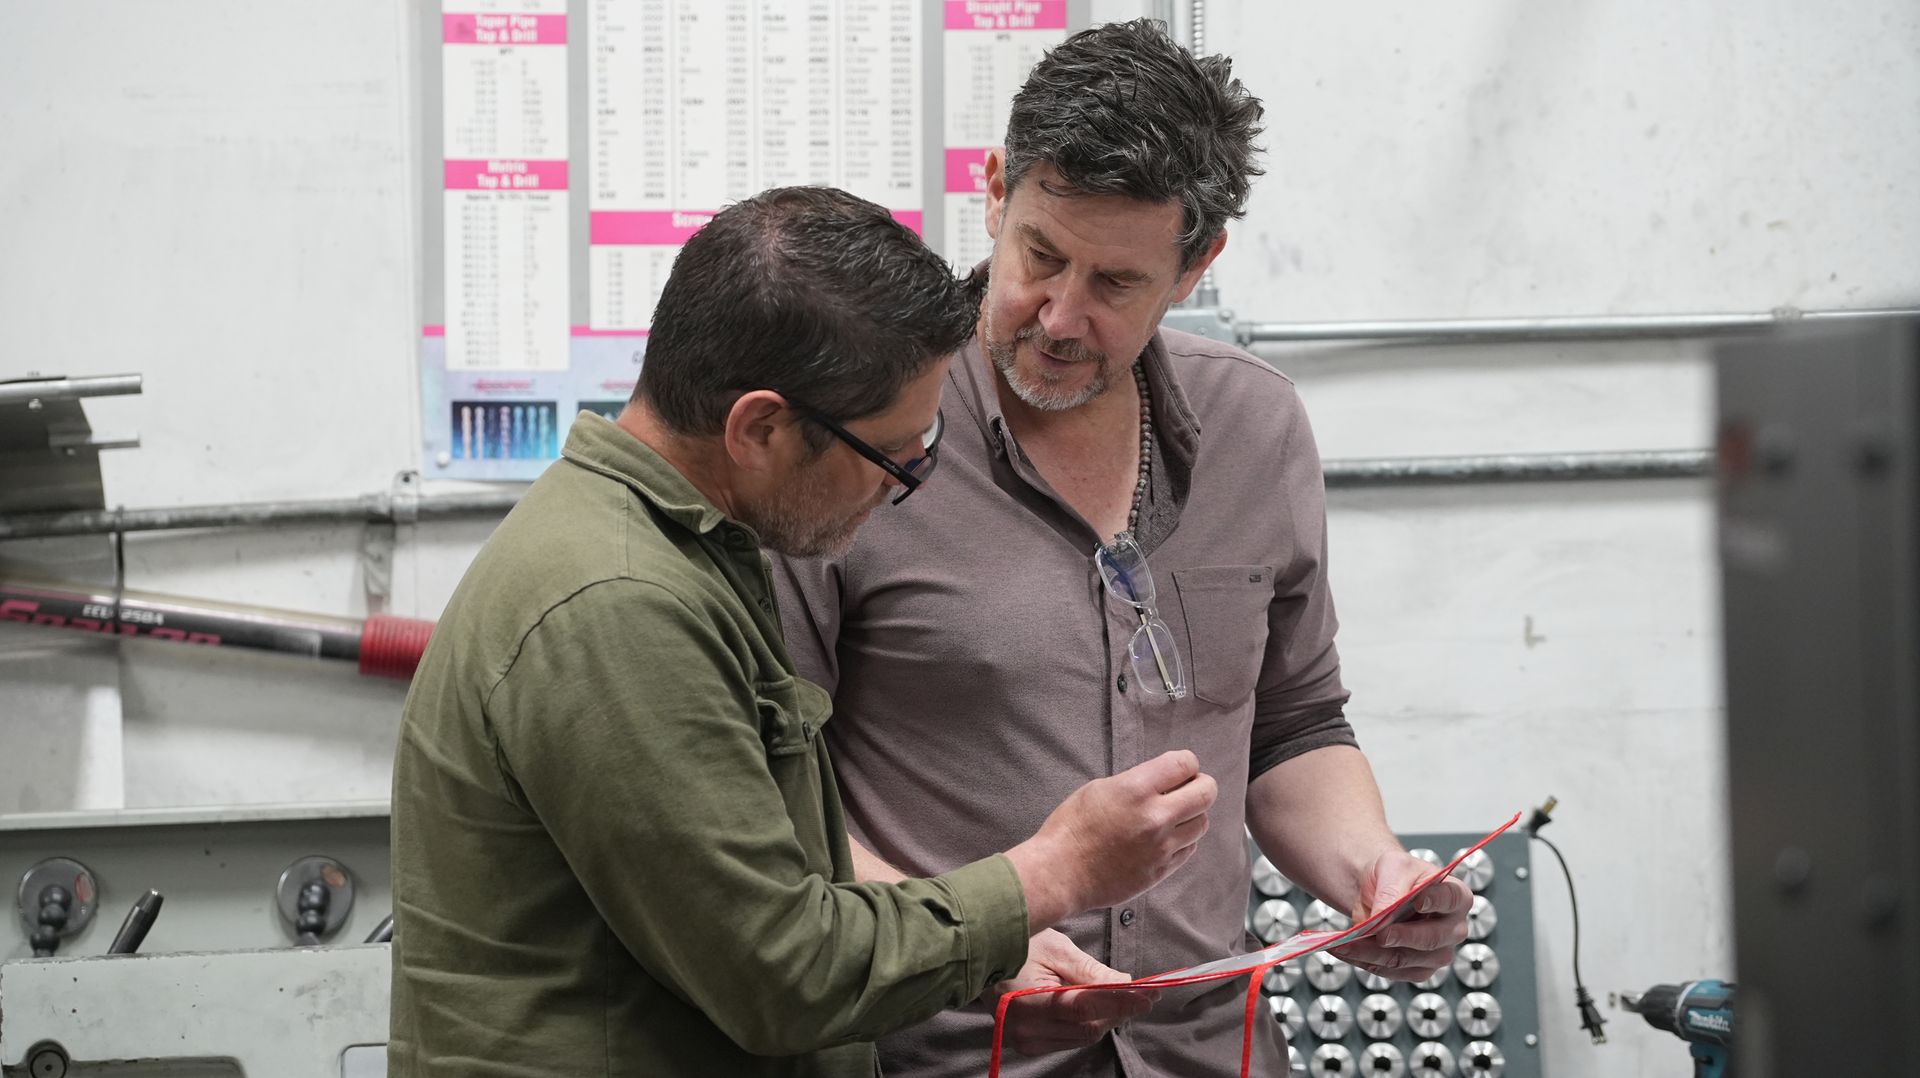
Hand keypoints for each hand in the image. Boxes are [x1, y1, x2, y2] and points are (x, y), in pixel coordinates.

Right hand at [992, 929, 1157, 1055]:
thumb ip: (1091, 971)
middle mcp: (1026, 1029)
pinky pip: (1070, 1038)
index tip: (1148, 994)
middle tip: (1146, 993)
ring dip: (1108, 1017)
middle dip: (1120, 1010)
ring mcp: (1026, 1040)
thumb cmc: (1018, 946)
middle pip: (1088, 1026)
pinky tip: (1100, 1007)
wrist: (980, 957)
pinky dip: (1089, 1023)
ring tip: (1128, 998)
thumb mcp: (1056, 949)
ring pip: (1083, 1036)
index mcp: (1029, 1002)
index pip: (1085, 1007)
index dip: (1120, 1002)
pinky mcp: (1028, 1044)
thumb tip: (1127, 983)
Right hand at [1008, 750, 1216, 927]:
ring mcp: (1161, 847)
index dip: (1187, 762)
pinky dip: (1183, 839)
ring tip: (1175, 815)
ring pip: (1202, 823)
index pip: (1185, 764)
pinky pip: (1189, 849)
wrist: (1060, 873)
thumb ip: (1136, 782)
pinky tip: (1166, 837)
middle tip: (1189, 787)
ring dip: (1193, 815)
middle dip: (1201, 785)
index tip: (1181, 768)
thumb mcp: (1099, 789)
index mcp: (1136, 789)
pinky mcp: (1161, 870)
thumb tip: (1164, 781)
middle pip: (1206, 793)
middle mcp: (1155, 817)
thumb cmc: (1071, 828)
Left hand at [1331, 850, 1470, 982]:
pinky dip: (1366, 961)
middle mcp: (1453, 928)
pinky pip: (1393, 971)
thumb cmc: (1393, 875)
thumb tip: (1382, 918)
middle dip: (1402, 937)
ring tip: (1344, 943)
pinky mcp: (1418, 969)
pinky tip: (1348, 951)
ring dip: (1373, 953)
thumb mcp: (1392, 867)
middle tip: (1380, 933)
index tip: (1418, 901)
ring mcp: (1438, 952)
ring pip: (1407, 960)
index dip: (1436, 901)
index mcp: (1456, 895)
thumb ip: (1392, 890)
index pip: (1452, 899)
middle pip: (1432, 939)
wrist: (1378, 891)